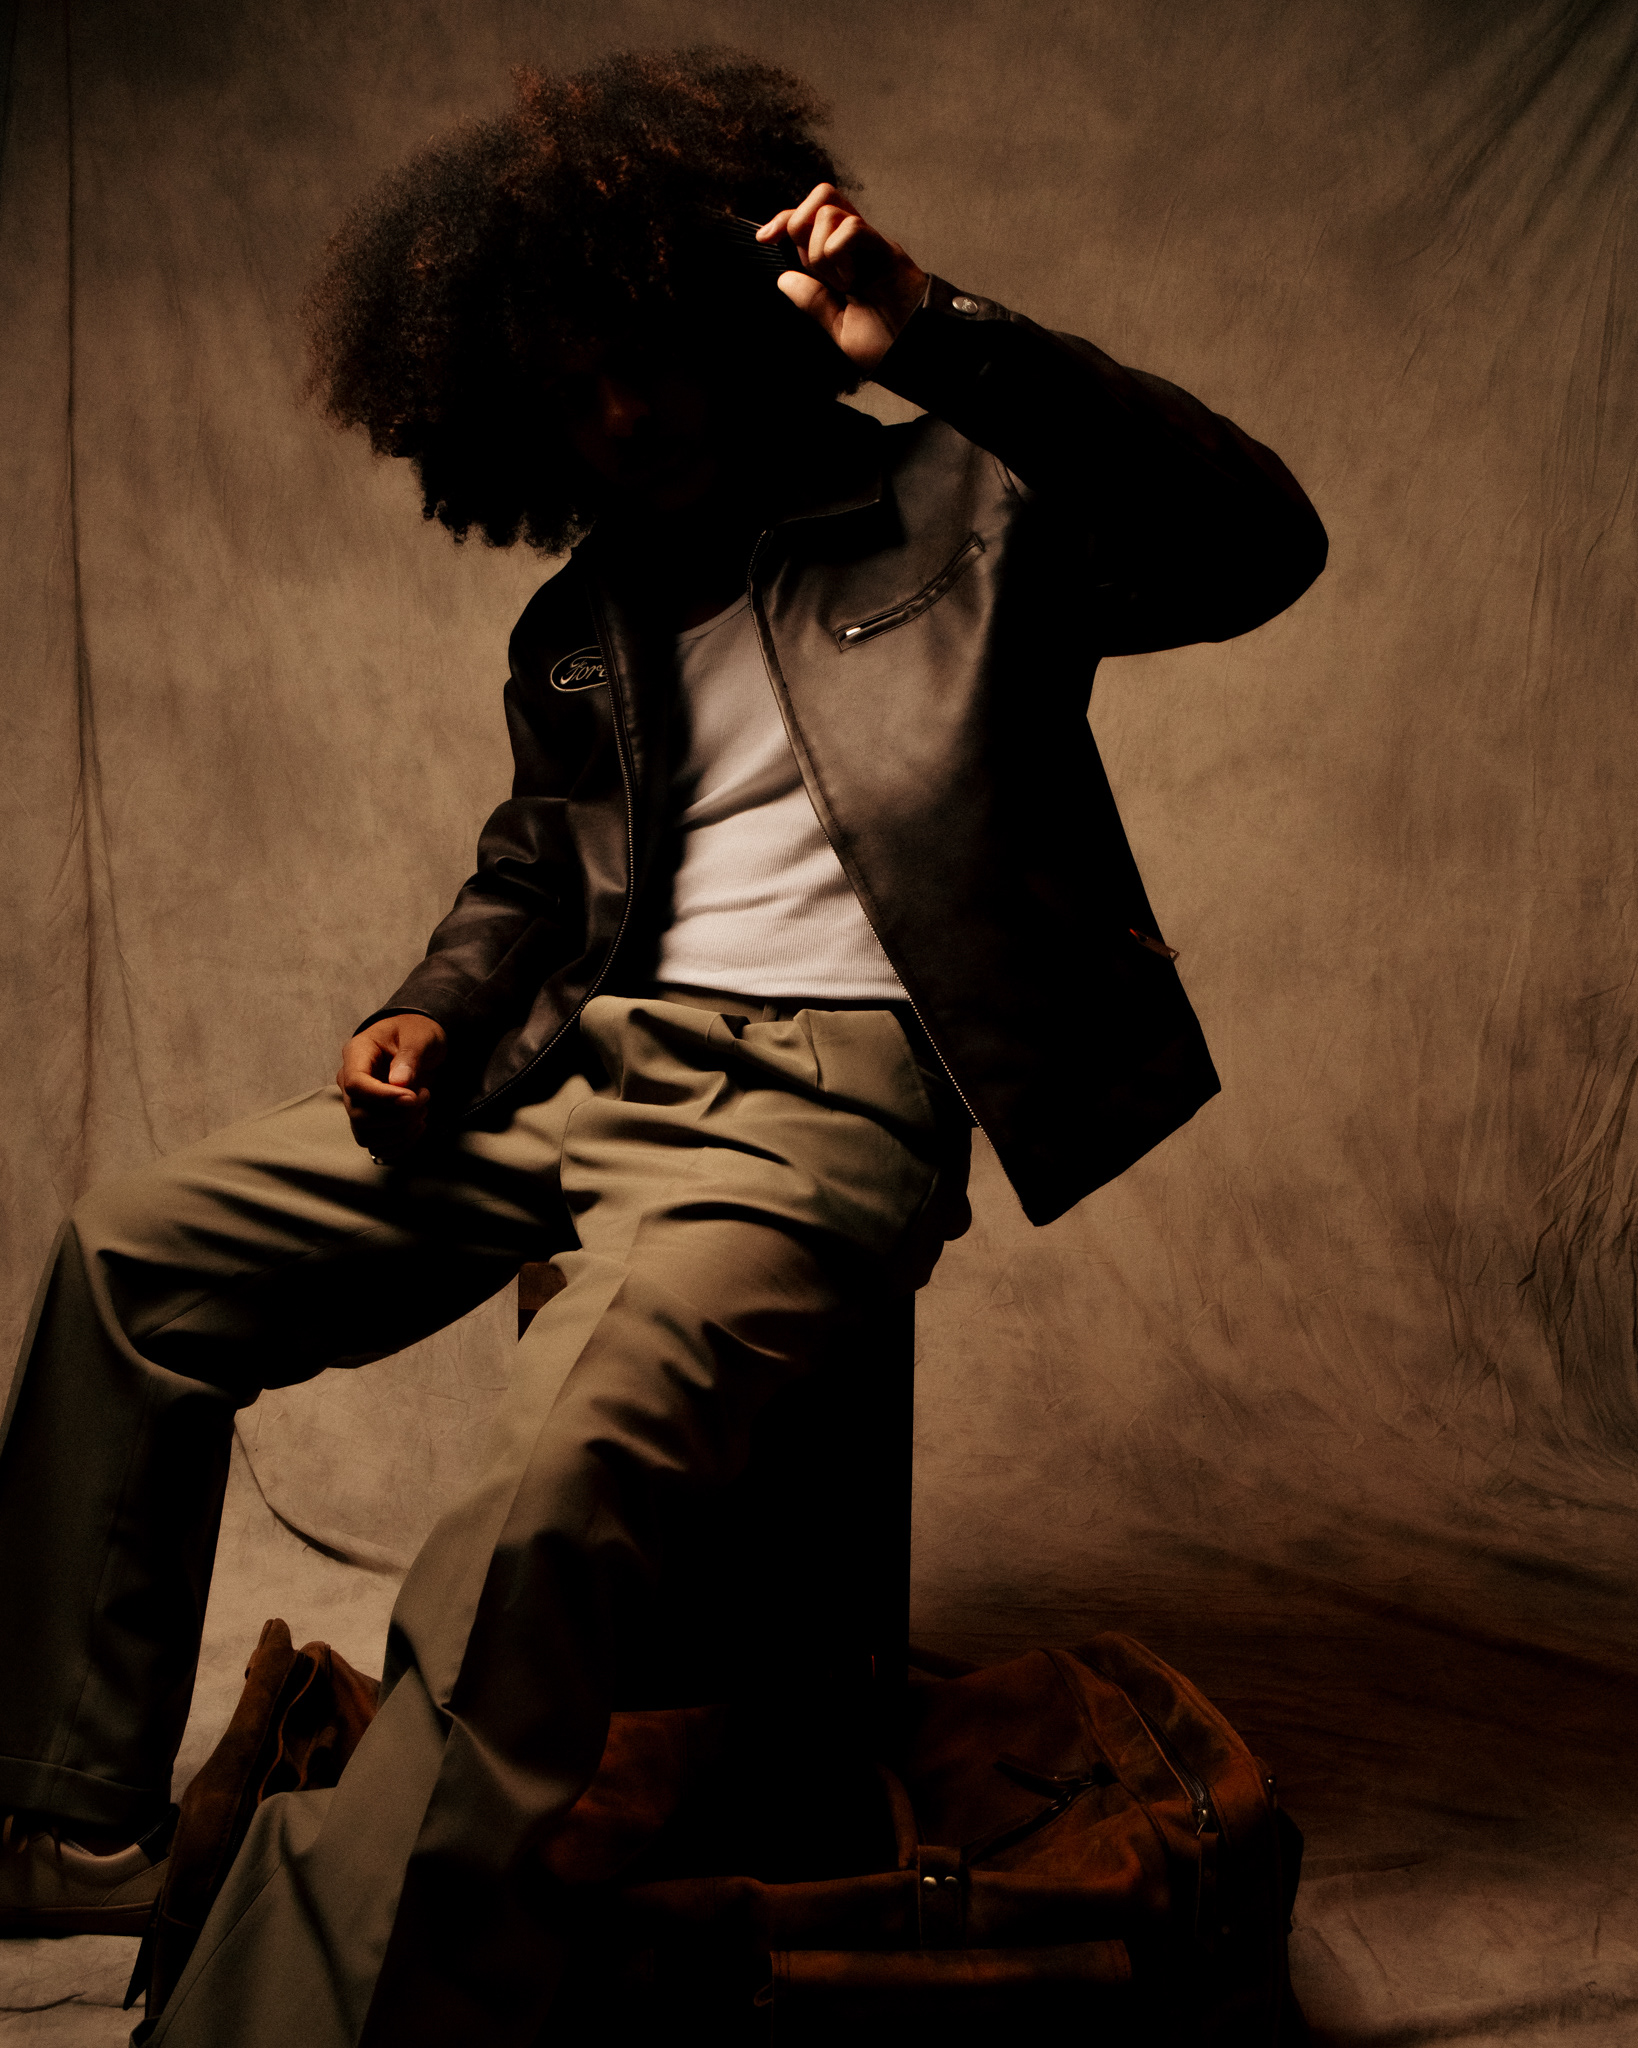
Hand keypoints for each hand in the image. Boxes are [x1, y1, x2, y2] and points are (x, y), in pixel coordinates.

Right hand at [337, 1013, 447, 1160]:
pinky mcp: (370, 1120)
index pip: (355, 1085)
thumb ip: (410, 1056)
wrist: (419, 1041)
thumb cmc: (416, 1032)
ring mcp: (358, 1103)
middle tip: (423, 1098)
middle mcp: (350, 1081)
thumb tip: (400, 1083)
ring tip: (422, 1110)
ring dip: (401, 1131)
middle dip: (398, 1116)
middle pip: (359, 1115)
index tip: (412, 1097)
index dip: (383, 1097)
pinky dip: (400, 1144)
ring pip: (367, 1135)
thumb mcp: (419, 1036)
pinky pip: (377, 1145)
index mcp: (356, 1054)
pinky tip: (417, 1126)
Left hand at [758, 184, 928, 373]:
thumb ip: (812, 301)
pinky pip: (852, 228)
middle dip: (799, 228)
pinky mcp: (886, 249)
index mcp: (841, 259)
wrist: (913, 352)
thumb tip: (784, 278)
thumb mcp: (836, 325)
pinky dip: (839, 253)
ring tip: (842, 283)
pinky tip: (853, 280)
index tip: (764, 238)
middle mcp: (856, 245)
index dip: (783, 220)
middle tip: (815, 269)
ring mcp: (871, 245)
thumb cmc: (885, 343)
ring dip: (820, 251)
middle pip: (819, 198)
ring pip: (829, 211)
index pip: (809, 219)